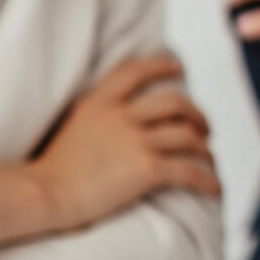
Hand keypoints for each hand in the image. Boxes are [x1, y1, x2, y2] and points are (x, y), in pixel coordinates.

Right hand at [31, 55, 220, 231]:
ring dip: (205, 148)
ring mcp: (135, 141)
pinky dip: (208, 180)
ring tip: (208, 158)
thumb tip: (122, 116)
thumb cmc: (51, 171)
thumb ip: (97, 114)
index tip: (178, 68)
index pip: (135, 71)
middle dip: (196, 114)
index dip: (161, 65)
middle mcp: (121, 116)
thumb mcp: (73, 126)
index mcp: (99, 103)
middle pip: (175, 103)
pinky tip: (215, 188)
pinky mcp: (147, 169)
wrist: (44, 194)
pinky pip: (190, 171)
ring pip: (188, 137)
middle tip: (204, 128)